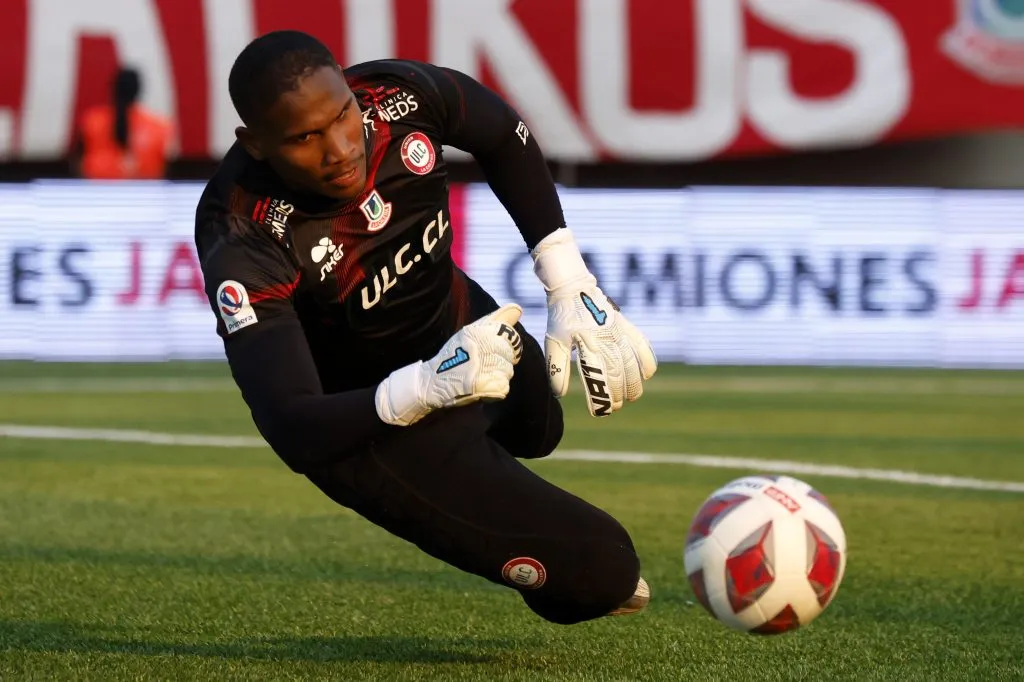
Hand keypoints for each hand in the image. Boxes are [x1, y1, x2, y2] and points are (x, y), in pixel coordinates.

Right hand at [375, 304, 524, 425]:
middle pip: (511, 355)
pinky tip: (481, 386)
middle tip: (483, 365)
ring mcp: (484, 366)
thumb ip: (496, 320)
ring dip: (497, 376)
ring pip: (508, 371)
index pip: (511, 336)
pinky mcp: (485, 385)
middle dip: (501, 361)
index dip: (506, 344)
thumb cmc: (454, 354)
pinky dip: (495, 389)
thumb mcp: (471, 332)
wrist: (432, 380)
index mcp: (480, 330)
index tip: (495, 348)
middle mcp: (484, 345)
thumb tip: (517, 308)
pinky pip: (503, 387)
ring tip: (480, 375)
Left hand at [532, 229, 657, 416]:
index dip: (600, 398)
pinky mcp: (626, 326)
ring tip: (631, 398)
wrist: (574, 288)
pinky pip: (643, 345)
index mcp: (587, 344)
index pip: (597, 378)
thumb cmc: (561, 317)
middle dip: (618, 395)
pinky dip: (647, 361)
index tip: (599, 411)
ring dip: (634, 384)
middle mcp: (606, 340)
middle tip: (614, 407)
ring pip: (633, 364)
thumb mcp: (554, 342)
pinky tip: (647, 374)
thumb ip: (557, 368)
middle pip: (619, 374)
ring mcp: (619, 332)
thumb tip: (560, 394)